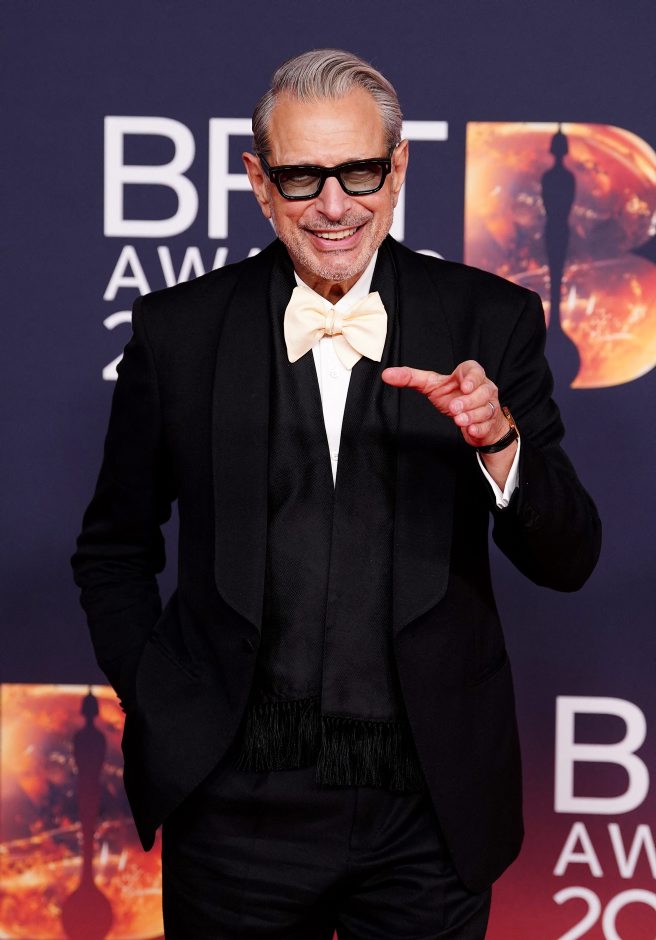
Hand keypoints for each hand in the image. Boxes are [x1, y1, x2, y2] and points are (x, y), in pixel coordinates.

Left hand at [381, 361, 508, 448]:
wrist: (471, 419)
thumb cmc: (452, 397)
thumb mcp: (430, 386)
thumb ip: (410, 378)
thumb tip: (386, 374)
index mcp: (469, 376)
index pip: (475, 370)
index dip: (471, 378)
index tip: (463, 387)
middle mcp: (483, 388)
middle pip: (483, 391)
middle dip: (468, 401)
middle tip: (453, 409)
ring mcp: (489, 406)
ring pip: (486, 409)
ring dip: (472, 416)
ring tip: (459, 420)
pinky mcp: (490, 423)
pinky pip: (488, 425)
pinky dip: (479, 428)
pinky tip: (470, 431)